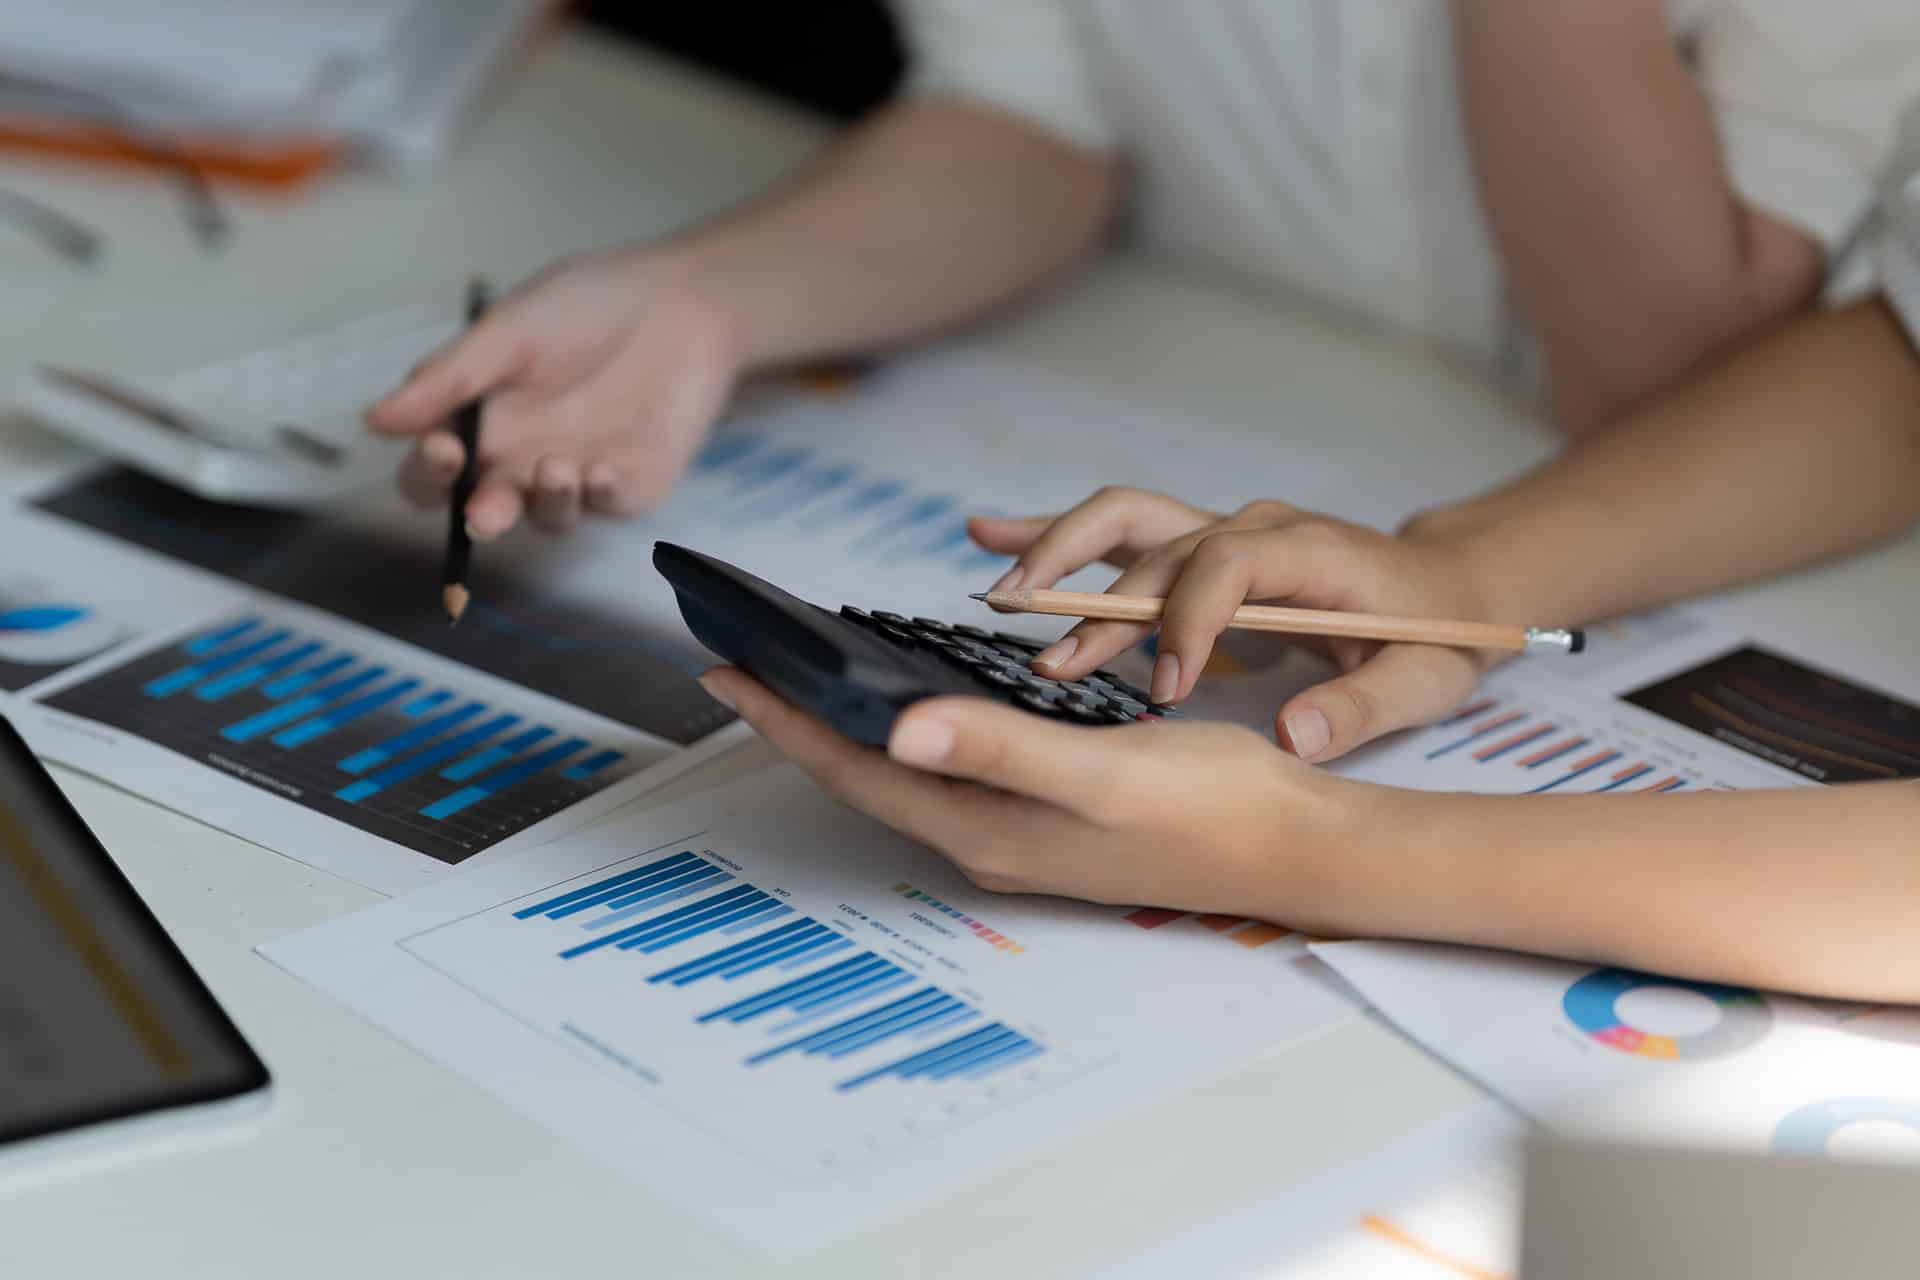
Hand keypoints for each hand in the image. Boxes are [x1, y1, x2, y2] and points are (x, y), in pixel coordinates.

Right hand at [366, 246, 741, 537]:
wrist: (678, 300)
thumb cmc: (587, 305)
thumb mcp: (508, 330)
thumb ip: (449, 378)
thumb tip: (374, 422)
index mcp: (480, 422)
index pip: (435, 472)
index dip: (429, 473)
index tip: (443, 448)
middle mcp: (521, 458)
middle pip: (484, 509)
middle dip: (482, 515)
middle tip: (486, 510)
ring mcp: (576, 476)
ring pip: (547, 520)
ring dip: (546, 504)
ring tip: (558, 467)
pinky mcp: (630, 484)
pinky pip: (608, 506)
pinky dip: (601, 495)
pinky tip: (601, 469)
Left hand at [700, 667, 1368, 930]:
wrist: (1290, 843)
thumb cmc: (1207, 806)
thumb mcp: (1098, 770)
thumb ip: (996, 748)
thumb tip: (893, 730)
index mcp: (984, 826)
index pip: (855, 769)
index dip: (785, 720)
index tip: (724, 671)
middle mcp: (986, 835)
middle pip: (864, 774)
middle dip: (798, 722)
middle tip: (744, 668)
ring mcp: (1016, 828)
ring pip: (904, 771)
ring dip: (847, 726)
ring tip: (804, 681)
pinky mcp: (1047, 811)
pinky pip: (949, 766)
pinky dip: (910, 728)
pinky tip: (911, 703)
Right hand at [968, 488, 1498, 761]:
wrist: (1450, 587)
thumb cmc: (1438, 636)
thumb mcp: (1421, 681)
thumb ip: (1359, 708)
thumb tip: (1293, 737)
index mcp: (1308, 552)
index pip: (1228, 564)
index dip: (1190, 621)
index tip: (1167, 690)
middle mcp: (1253, 526)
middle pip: (1157, 542)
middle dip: (1098, 602)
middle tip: (1053, 667)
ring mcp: (1220, 529)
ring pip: (1123, 522)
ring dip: (1055, 552)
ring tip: (998, 596)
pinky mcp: (1199, 547)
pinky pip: (1119, 530)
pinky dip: (1054, 531)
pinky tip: (988, 535)